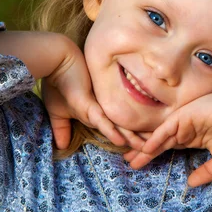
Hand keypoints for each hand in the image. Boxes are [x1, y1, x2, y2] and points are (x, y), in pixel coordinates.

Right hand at [41, 36, 143, 150]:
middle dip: (138, 139)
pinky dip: (112, 131)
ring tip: (147, 148)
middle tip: (154, 149)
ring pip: (118, 126)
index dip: (130, 139)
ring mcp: (98, 105)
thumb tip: (62, 146)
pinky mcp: (88, 103)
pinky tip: (122, 141)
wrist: (57, 62)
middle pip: (123, 128)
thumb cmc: (58, 83)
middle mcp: (102, 109)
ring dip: (132, 138)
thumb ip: (62, 128)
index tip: (144, 149)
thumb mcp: (58, 111)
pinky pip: (103, 120)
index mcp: (98, 112)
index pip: (117, 129)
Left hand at [125, 92, 211, 186]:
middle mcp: (185, 129)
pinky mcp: (184, 115)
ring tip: (130, 158)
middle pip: (160, 143)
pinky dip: (155, 139)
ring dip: (145, 147)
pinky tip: (145, 149)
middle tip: (129, 162)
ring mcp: (184, 121)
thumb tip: (190, 183)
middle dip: (144, 153)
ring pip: (159, 137)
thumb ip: (206, 173)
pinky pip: (166, 129)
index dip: (155, 155)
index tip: (142, 164)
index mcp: (193, 138)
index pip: (169, 147)